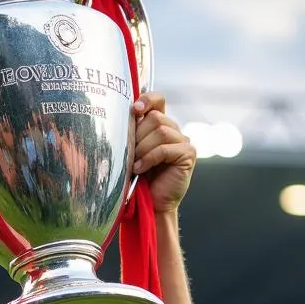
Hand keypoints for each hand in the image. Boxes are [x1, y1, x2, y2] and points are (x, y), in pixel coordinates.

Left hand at [131, 93, 195, 212]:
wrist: (151, 203)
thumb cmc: (139, 179)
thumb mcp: (132, 152)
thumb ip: (131, 134)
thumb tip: (116, 118)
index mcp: (160, 125)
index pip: (158, 101)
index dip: (148, 99)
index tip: (135, 109)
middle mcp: (174, 130)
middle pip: (155, 118)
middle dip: (138, 136)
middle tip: (130, 156)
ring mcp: (183, 141)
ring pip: (160, 131)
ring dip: (142, 149)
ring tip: (135, 165)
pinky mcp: (188, 154)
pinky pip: (165, 148)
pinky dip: (149, 158)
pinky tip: (141, 169)